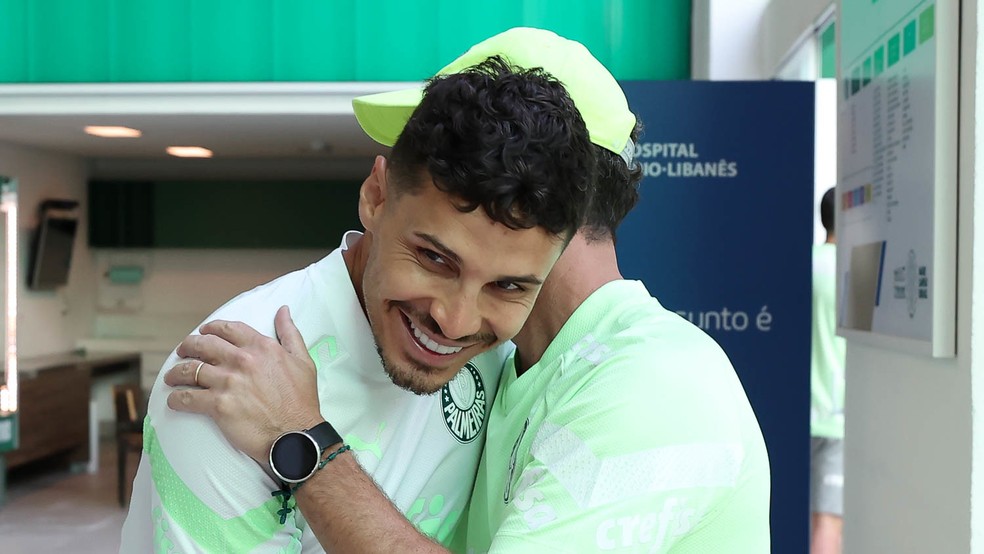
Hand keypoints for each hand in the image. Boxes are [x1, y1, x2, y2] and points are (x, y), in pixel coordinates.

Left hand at [164, 305, 322, 464]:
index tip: (204, 332)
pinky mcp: (218, 405)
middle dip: (188, 346)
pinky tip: (174, 400)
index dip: (212, 328)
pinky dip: (176, 398)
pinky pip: (187, 398)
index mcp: (261, 347)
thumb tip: (283, 311)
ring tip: (172, 377)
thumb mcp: (303, 360)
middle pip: (203, 345)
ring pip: (190, 369)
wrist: (296, 434)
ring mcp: (228, 382)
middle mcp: (242, 360)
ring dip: (176, 372)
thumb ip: (290, 333)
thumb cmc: (301, 401)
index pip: (228, 329)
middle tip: (182, 351)